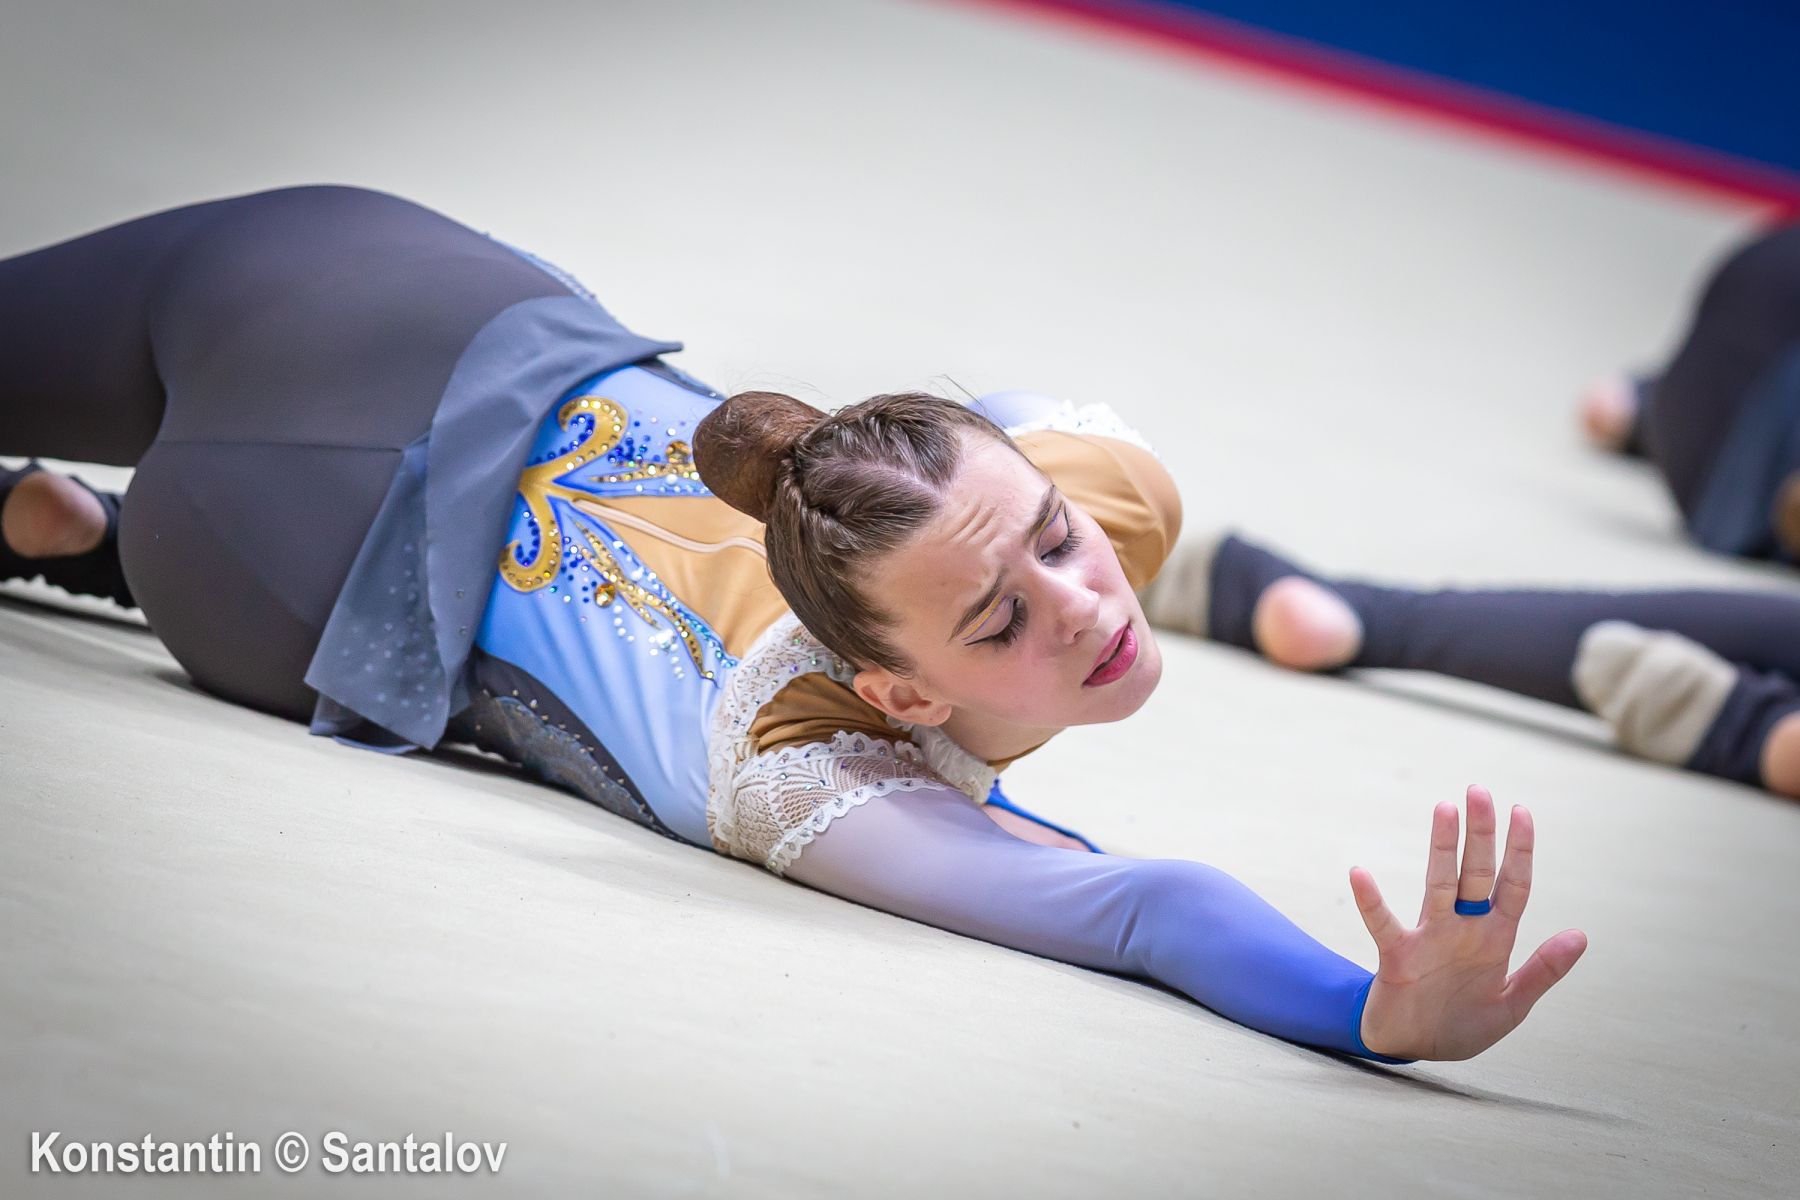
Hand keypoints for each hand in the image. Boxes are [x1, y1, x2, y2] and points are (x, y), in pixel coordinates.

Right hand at [1351, 785, 1587, 1060]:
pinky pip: (1383, 923)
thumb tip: (1580, 934)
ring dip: (1442, 848)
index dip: (1519, 850)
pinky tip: (1361, 873)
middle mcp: (1463, 929)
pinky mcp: (1397, 956)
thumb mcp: (1512, 1006)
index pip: (1513, 886)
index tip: (1521, 810)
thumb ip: (1543, 971)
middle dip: (1481, 834)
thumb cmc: (1462, 1025)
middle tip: (1479, 791)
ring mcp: (1429, 938)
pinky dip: (1371, 900)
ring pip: (1438, 884)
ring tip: (1444, 809)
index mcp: (1494, 939)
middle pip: (1476, 873)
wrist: (1414, 1050)